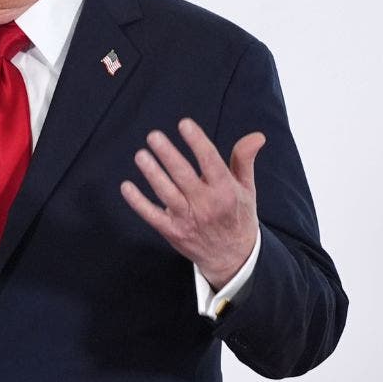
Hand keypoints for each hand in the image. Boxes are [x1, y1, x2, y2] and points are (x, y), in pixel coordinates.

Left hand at [120, 118, 263, 288]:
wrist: (233, 257)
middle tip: (153, 136)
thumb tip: (256, 135)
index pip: (211, 162)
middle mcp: (207, 204)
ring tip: (140, 155)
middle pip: (184, 176)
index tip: (184, 124)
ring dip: (152, 174)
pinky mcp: (172, 231)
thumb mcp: (246, 188)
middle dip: (168, 155)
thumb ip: (244, 160)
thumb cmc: (237, 215)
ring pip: (167, 193)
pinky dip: (138, 202)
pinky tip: (126, 186)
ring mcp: (187, 219)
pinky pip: (152, 215)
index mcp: (226, 191)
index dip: (197, 142)